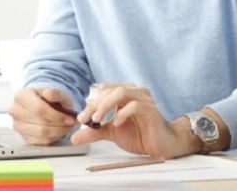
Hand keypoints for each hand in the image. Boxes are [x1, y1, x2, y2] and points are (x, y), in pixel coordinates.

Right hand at [8, 87, 76, 144]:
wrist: (43, 104)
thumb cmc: (48, 98)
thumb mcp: (55, 92)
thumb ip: (54, 92)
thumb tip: (49, 93)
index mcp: (21, 96)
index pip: (39, 109)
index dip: (56, 115)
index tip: (69, 118)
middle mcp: (16, 110)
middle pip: (41, 122)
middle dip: (59, 124)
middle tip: (71, 123)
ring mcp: (18, 125)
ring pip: (41, 134)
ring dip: (58, 132)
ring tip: (66, 127)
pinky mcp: (23, 136)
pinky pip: (41, 141)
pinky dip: (53, 137)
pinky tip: (59, 131)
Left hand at [71, 83, 200, 158]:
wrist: (161, 145)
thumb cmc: (140, 135)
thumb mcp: (112, 133)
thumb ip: (95, 132)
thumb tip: (74, 137)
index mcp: (124, 93)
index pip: (104, 90)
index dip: (90, 103)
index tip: (80, 118)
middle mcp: (134, 92)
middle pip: (110, 90)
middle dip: (95, 105)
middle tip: (85, 119)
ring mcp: (143, 99)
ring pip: (121, 92)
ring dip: (105, 105)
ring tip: (97, 120)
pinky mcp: (151, 110)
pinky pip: (135, 105)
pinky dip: (122, 113)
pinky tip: (116, 123)